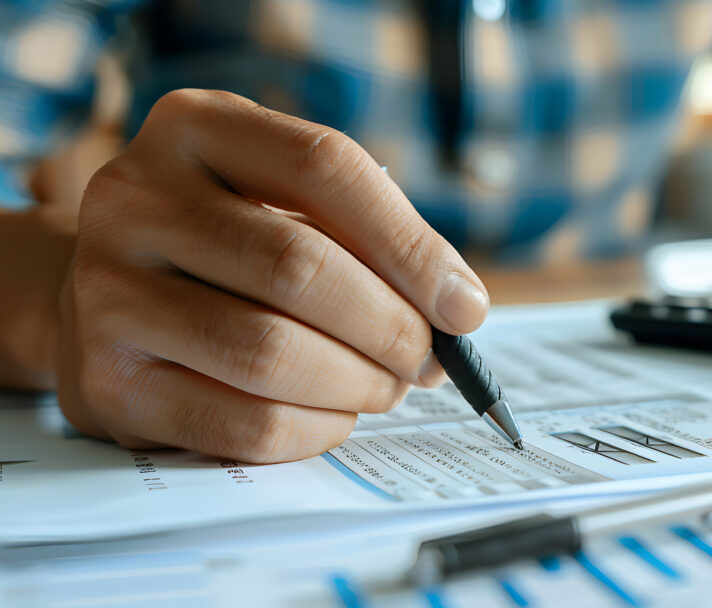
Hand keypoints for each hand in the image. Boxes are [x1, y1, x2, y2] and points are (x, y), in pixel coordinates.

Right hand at [57, 89, 488, 462]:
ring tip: (386, 385)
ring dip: (358, 382)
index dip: (411, 244)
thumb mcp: (285, 201)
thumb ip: (367, 236)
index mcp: (194, 128)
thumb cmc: (229, 244)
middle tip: (427, 359)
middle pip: (298, 266)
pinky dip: (316, 428)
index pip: (325, 167)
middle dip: (390, 326)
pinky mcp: (107, 383)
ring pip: (269, 352)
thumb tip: (457, 308)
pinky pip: (244, 422)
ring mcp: (107, 292)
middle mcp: (134, 199)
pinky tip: (335, 414)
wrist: (110, 293)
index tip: (464, 306)